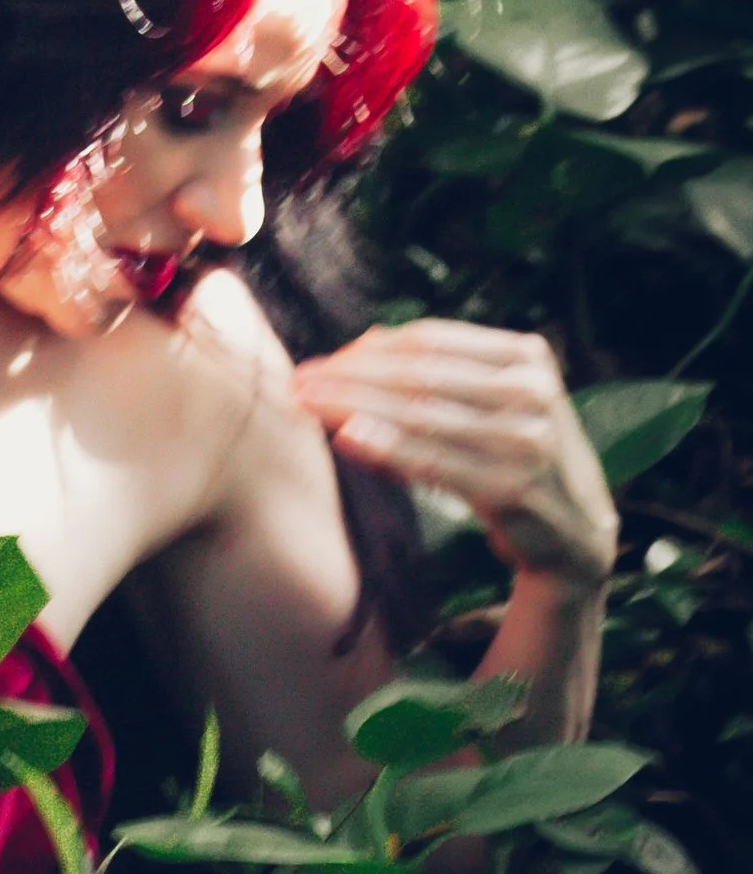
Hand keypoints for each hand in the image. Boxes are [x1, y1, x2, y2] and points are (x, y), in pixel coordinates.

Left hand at [288, 321, 617, 588]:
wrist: (575, 533)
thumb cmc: (517, 461)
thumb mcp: (493, 406)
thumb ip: (440, 375)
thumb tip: (365, 340)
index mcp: (526, 356)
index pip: (429, 340)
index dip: (366, 350)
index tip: (319, 364)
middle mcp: (532, 389)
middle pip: (418, 373)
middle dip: (349, 376)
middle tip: (298, 383)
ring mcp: (528, 438)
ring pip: (420, 414)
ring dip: (354, 407)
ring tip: (306, 406)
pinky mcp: (514, 486)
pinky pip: (434, 462)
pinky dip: (387, 447)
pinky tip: (347, 438)